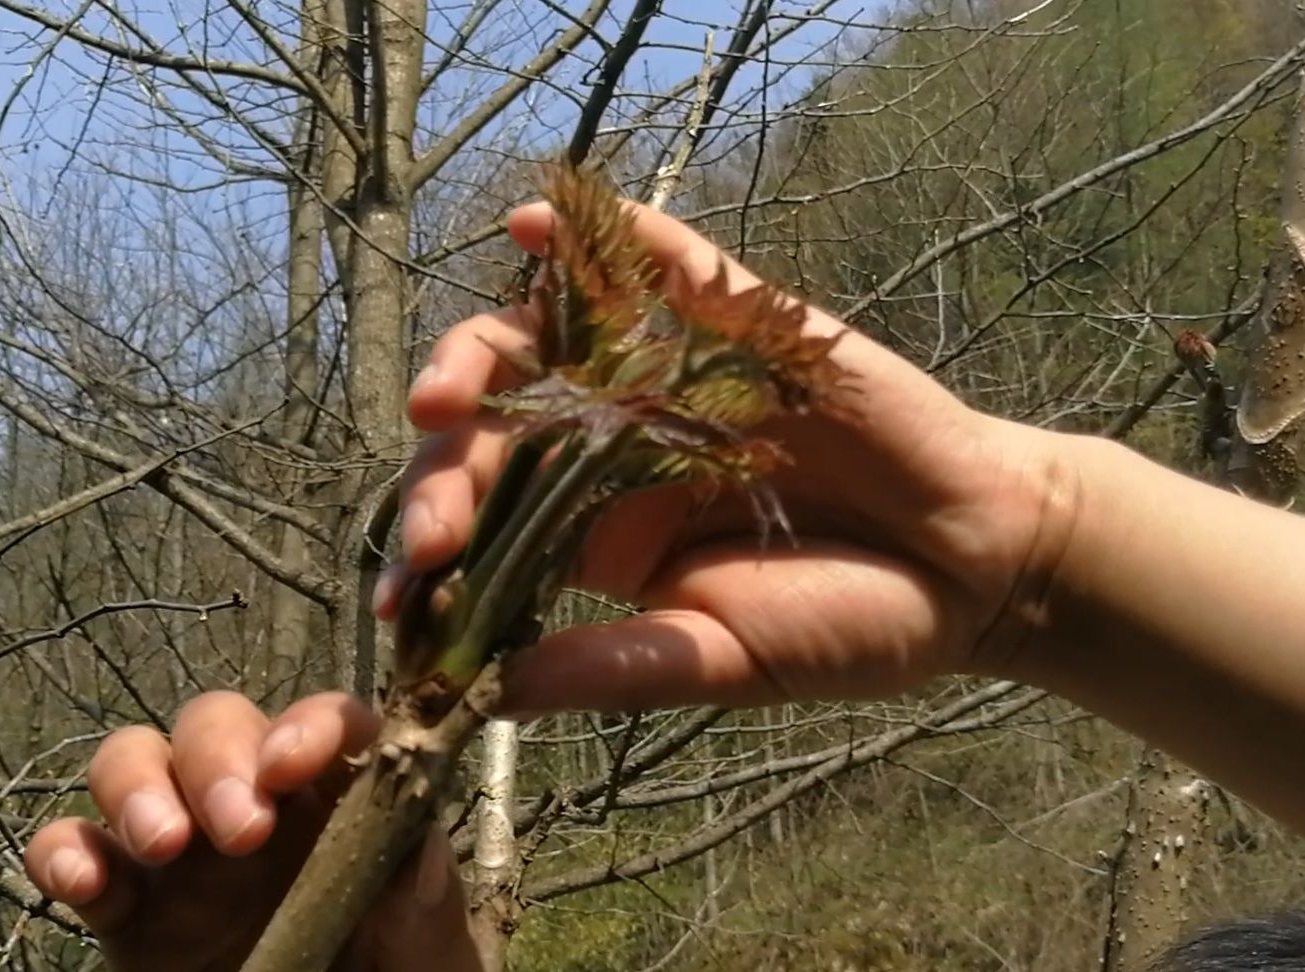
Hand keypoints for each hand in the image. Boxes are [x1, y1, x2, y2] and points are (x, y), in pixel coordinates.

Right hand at [25, 692, 481, 971]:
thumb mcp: (427, 953)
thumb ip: (426, 902)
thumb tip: (416, 852)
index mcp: (337, 800)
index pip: (325, 721)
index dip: (309, 724)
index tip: (293, 763)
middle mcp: (256, 804)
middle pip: (218, 723)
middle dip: (219, 756)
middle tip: (242, 831)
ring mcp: (182, 850)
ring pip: (135, 760)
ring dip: (138, 785)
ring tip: (163, 844)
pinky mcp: (123, 907)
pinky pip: (73, 847)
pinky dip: (64, 851)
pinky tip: (83, 883)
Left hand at [380, 200, 1082, 712]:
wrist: (974, 568)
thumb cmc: (846, 624)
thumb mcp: (722, 661)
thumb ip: (617, 666)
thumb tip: (495, 695)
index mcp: (597, 529)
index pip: (490, 522)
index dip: (436, 554)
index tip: (402, 603)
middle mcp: (614, 443)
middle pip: (498, 427)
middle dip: (446, 474)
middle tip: (431, 534)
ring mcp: (671, 375)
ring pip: (550, 340)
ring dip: (483, 358)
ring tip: (443, 399)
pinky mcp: (740, 322)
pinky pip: (663, 268)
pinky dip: (606, 244)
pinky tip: (539, 230)